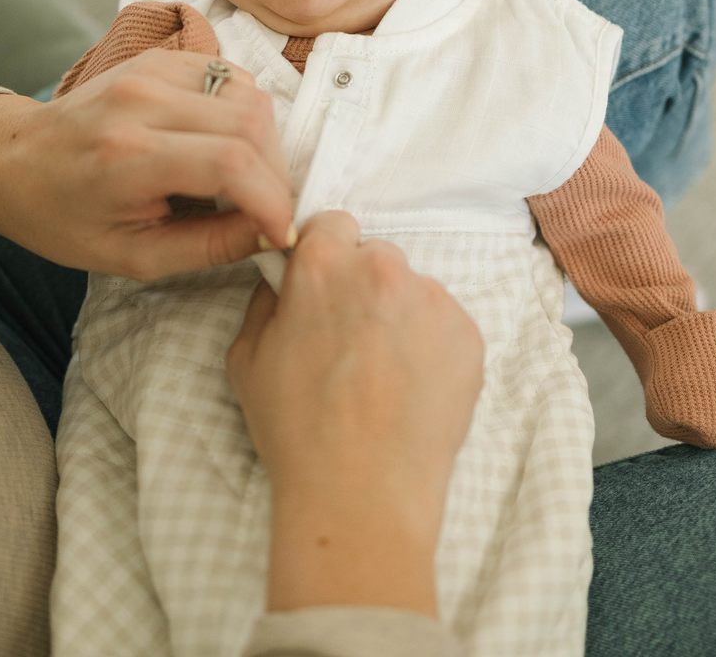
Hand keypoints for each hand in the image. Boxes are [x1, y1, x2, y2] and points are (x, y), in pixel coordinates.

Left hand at [0, 49, 293, 278]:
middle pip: (251, 120)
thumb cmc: (63, 217)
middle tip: (268, 209)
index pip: (231, 162)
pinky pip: (229, 75)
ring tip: (251, 179)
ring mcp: (150, 70)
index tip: (280, 232)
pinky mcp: (157, 58)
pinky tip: (230, 144)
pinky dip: (245, 112)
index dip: (272, 200)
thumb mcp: (130, 256)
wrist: (13, 161)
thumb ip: (207, 248)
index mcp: (127, 155)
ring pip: (249, 92)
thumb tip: (269, 234)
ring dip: (266, 141)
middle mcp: (141, 100)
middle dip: (276, 172)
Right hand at [226, 212, 482, 616]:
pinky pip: (445, 323)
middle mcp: (383, 267)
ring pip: (413, 290)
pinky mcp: (468, 334)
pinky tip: (411, 388)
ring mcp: (432, 299)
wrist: (361, 493)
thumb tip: (286, 278)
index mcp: (324, 263)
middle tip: (353, 341)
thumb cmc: (296, 429)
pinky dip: (431, 346)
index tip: (325, 288)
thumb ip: (268, 299)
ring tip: (384, 375)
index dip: (326, 256)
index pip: (332, 223)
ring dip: (400, 316)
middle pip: (375, 256)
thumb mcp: (247, 356)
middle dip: (363, 287)